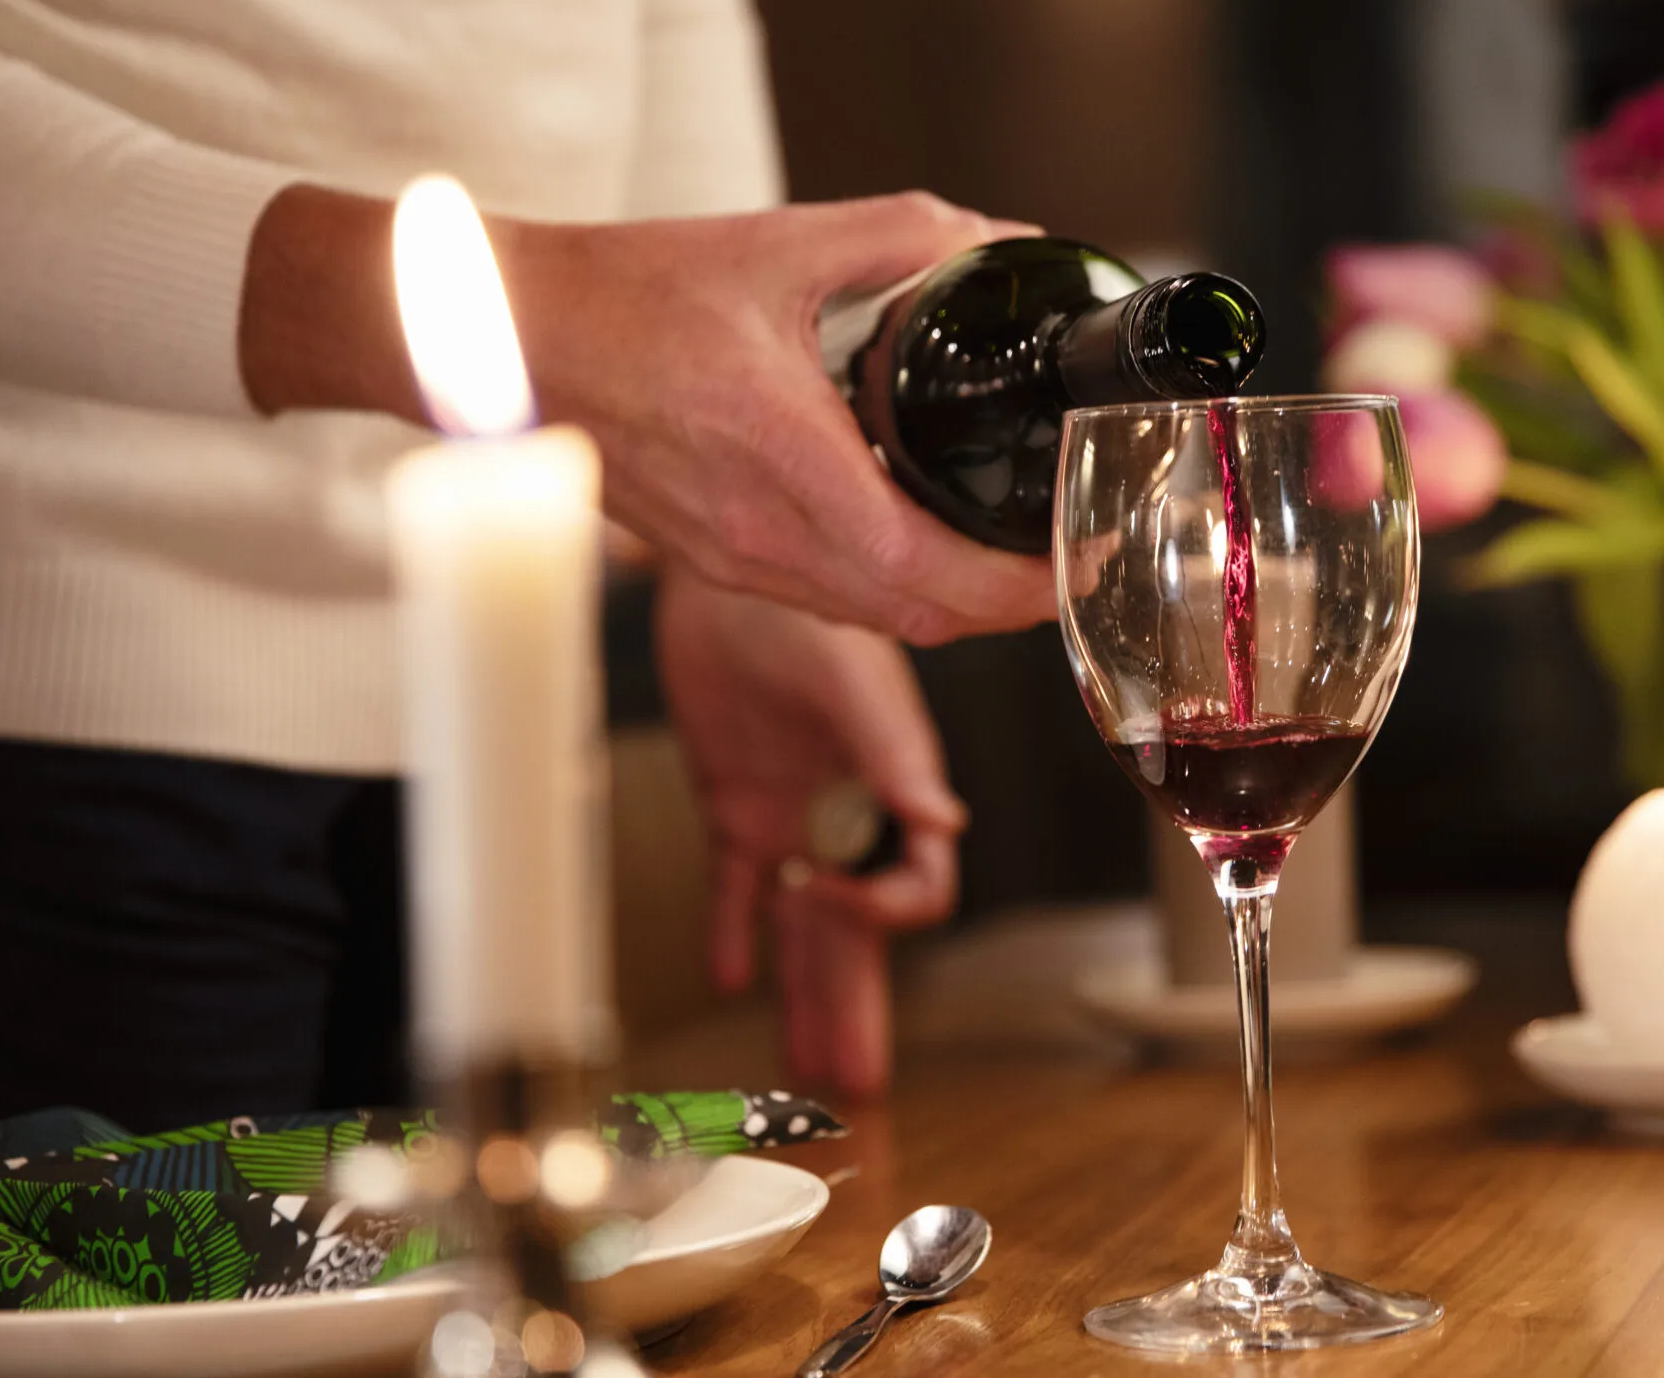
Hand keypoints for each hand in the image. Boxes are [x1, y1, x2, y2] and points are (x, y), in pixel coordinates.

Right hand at [239, 186, 1055, 644]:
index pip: (932, 573)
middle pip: (923, 620)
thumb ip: (908, 240)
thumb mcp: (783, 244)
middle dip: (1014, 602)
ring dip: (958, 601)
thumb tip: (1008, 244)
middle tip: (1074, 548)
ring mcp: (736, 561)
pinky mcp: (718, 561)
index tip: (1084, 546)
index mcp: (787, 463)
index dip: (1024, 583)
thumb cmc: (631, 291)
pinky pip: (832, 603)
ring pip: (880, 621)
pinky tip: (928, 540)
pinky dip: (899, 591)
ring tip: (1019, 548)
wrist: (511, 338)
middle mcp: (763, 536)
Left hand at [656, 572, 962, 1096]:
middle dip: (860, 1007)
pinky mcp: (735, 808)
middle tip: (857, 1082)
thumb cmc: (805, 616)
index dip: (884, 908)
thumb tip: (941, 820)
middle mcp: (851, 815)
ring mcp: (795, 818)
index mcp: (895, 790)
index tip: (833, 898)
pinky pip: (735, 891)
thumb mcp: (857, 688)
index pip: (916, 884)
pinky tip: (730, 976)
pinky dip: (731, 933)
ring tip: (805, 1063)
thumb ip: (898, 755)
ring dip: (805, 994)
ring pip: (805, 932)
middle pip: (863, 936)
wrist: (723, 581)